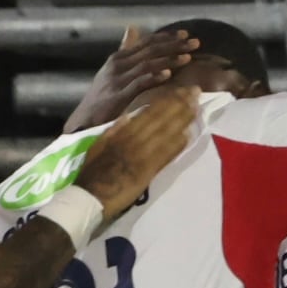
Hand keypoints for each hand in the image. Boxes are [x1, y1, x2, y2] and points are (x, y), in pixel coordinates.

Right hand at [66, 24, 198, 129]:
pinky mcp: (117, 96)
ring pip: (147, 65)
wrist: (83, 120)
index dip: (166, 37)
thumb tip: (132, 28)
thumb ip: (125, 51)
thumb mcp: (112, 70)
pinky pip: (138, 83)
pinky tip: (168, 75)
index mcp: (118, 58)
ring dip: (169, 60)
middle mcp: (117, 65)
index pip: (146, 42)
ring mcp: (117, 80)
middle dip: (174, 46)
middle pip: (150, 51)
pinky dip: (153, 78)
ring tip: (187, 58)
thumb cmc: (101, 98)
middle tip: (194, 43)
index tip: (185, 35)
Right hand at [76, 88, 198, 220]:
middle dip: (180, 104)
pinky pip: (165, 155)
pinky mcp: (147, 172)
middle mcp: (134, 140)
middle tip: (196, 92)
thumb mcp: (98, 145)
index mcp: (123, 133)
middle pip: (161, 118)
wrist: (89, 197)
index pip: (149, 112)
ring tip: (197, 108)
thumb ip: (113, 130)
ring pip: (166, 133)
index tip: (181, 90)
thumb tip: (129, 115)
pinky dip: (177, 144)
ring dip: (183, 120)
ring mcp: (142, 156)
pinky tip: (189, 135)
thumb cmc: (91, 173)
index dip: (167, 100)